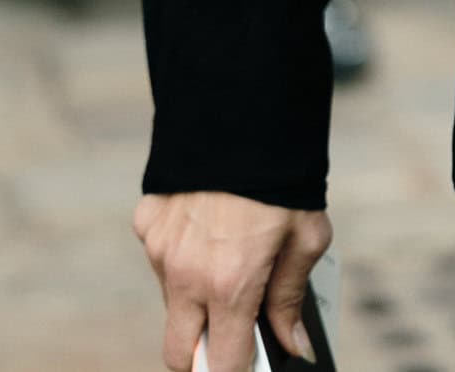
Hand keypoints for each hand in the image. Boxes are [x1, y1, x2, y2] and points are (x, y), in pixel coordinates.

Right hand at [134, 190, 331, 371]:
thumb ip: (292, 297)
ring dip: (196, 300)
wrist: (243, 108)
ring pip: (172, 302)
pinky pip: (161, 256)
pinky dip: (182, 255)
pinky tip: (208, 226)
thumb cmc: (283, 176)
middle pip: (178, 354)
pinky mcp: (147, 222)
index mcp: (230, 284)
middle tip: (230, 343)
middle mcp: (187, 275)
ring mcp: (161, 249)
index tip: (248, 368)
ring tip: (230, 262)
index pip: (224, 365)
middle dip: (202, 359)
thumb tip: (294, 347)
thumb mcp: (306, 236)